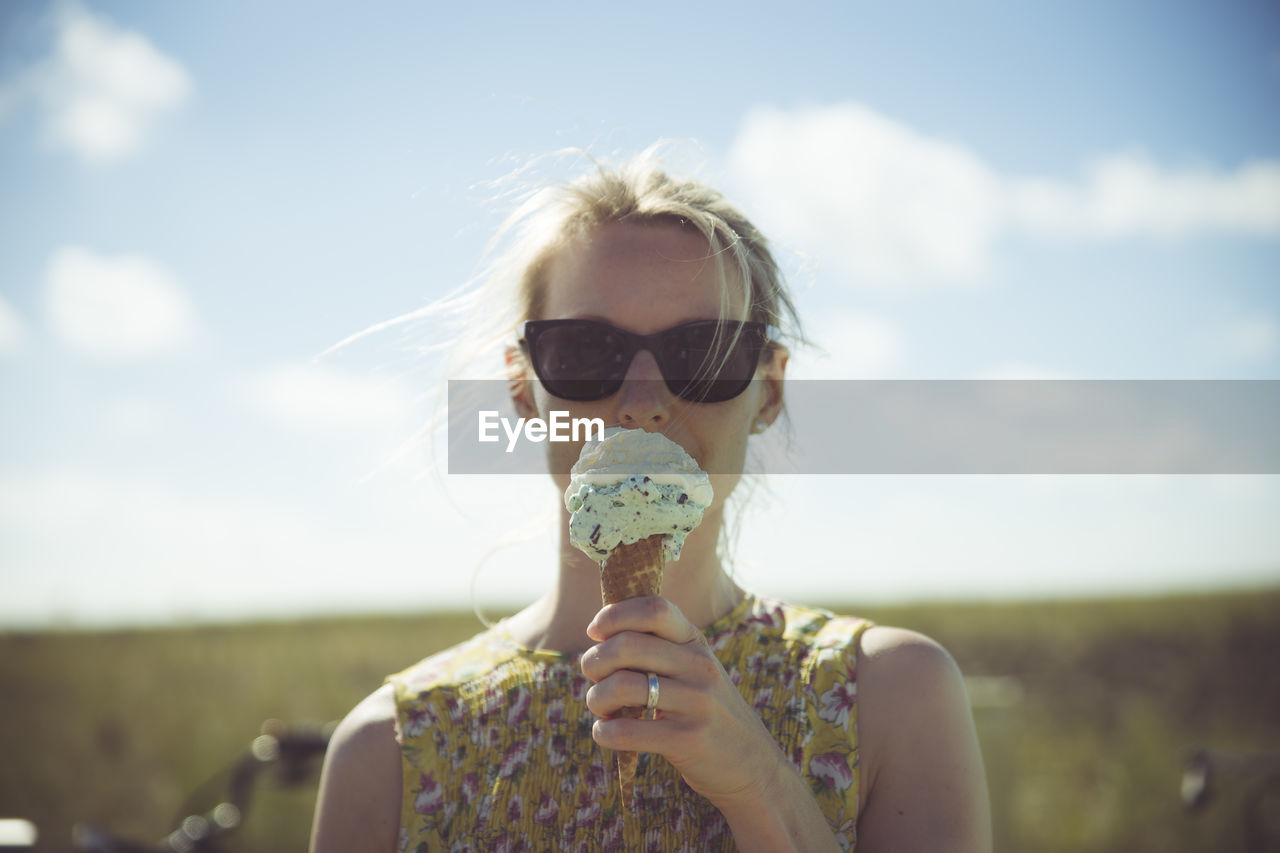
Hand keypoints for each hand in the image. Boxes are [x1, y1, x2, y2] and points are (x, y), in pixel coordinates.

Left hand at [579, 595, 785, 809]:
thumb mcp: (694, 670)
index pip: (654, 609)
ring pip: (621, 686)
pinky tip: (606, 733)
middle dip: (594, 661)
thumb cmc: (706, 712)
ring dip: (595, 698)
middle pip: (627, 645)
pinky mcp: (687, 739)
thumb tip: (599, 634)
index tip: (595, 632)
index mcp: (696, 642)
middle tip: (592, 676)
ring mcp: (696, 703)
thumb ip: (659, 648)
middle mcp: (699, 666)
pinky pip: (626, 731)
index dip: (614, 615)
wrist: (751, 765)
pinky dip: (604, 732)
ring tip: (600, 707)